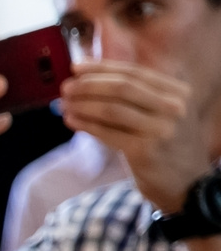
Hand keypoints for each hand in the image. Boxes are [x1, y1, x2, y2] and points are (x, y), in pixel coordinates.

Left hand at [59, 62, 204, 212]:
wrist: (186, 184)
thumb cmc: (165, 147)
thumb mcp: (163, 114)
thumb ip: (139, 96)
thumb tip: (91, 78)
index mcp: (177, 91)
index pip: (134, 72)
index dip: (101, 68)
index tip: (76, 67)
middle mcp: (174, 106)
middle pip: (122, 87)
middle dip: (89, 85)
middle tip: (66, 88)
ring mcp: (161, 128)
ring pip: (112, 108)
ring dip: (83, 105)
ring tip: (64, 105)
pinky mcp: (145, 150)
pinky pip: (107, 133)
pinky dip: (86, 125)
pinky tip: (72, 121)